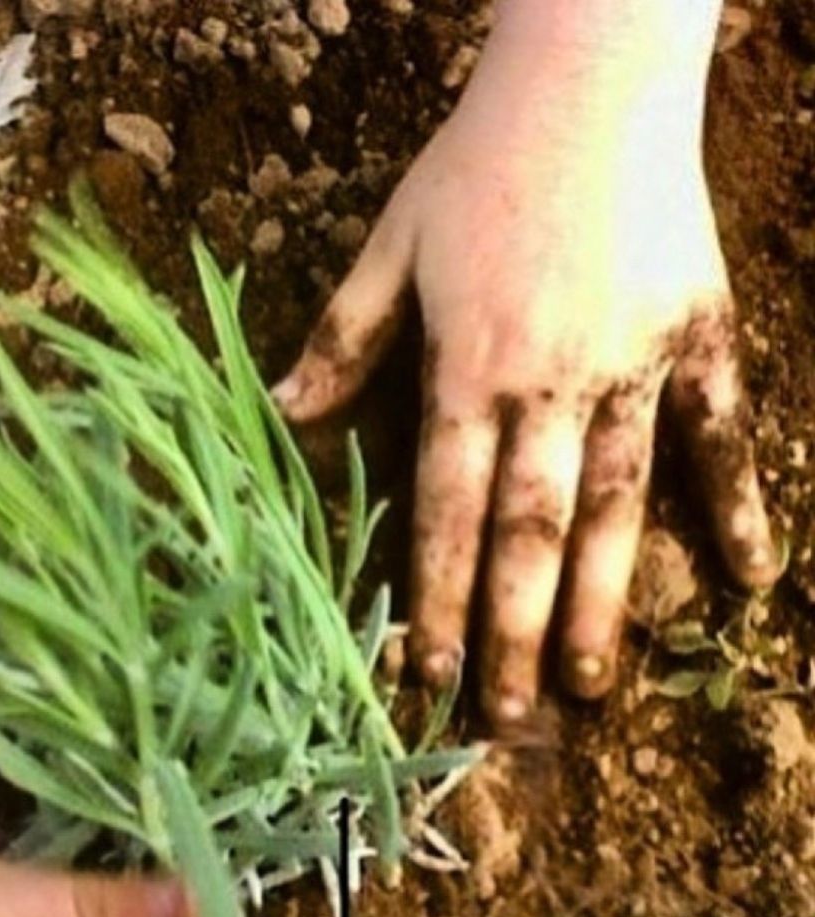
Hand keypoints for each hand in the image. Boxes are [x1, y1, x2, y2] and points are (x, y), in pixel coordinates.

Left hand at [275, 0, 778, 725]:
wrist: (590, 80)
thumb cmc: (477, 166)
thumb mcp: (389, 244)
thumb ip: (341, 339)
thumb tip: (283, 416)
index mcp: (468, 368)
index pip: (444, 509)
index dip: (435, 597)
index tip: (427, 675)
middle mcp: (550, 384)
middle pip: (529, 530)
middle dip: (517, 629)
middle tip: (511, 716)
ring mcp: (633, 366)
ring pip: (620, 505)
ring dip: (610, 600)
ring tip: (598, 686)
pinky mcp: (700, 338)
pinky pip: (723, 432)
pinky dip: (740, 503)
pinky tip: (754, 578)